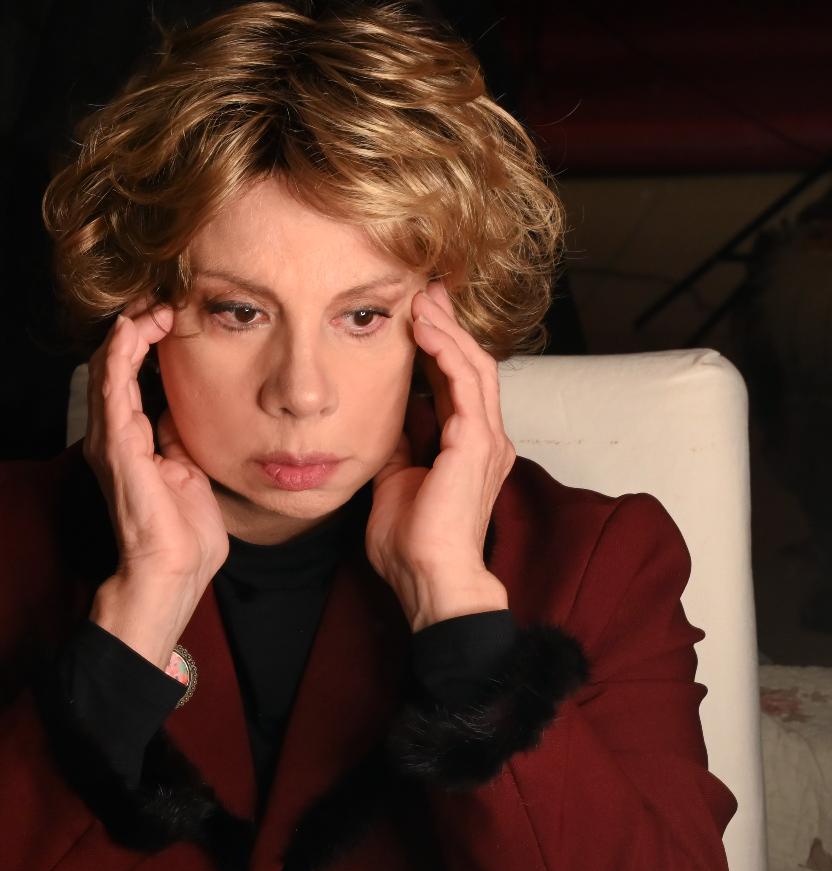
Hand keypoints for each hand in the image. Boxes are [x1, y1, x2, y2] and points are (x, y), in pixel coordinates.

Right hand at [82, 299, 227, 665]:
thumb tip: (183, 410)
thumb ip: (179, 437)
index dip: (145, 341)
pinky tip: (133, 327)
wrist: (170, 573)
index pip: (129, 375)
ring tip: (152, 303)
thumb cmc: (182, 534)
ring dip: (129, 331)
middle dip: (136, 326)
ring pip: (108, 367)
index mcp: (129, 440)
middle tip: (162, 296)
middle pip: (113, 363)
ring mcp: (109, 439)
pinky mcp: (114, 446)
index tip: (172, 314)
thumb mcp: (189, 469)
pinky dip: (119, 353)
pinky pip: (111, 387)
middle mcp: (111, 434)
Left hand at [366, 280, 512, 632]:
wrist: (430, 579)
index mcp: (468, 445)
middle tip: (423, 290)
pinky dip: (444, 354)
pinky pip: (464, 386)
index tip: (416, 316)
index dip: (439, 346)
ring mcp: (485, 440)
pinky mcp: (476, 445)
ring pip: (472, 366)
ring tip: (422, 299)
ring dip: (445, 330)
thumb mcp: (396, 481)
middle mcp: (484, 437)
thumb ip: (400, 448)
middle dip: (446, 325)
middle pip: (470, 364)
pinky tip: (424, 331)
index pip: (456, 382)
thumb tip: (386, 420)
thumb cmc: (412, 542)